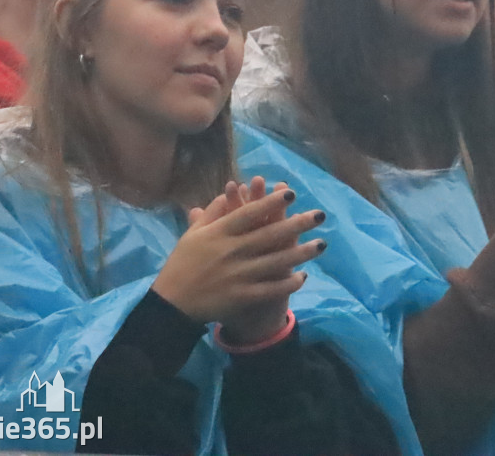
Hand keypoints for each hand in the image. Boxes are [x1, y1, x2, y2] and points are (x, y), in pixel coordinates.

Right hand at [152, 177, 325, 343]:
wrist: (172, 304)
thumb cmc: (182, 264)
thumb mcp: (192, 234)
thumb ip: (211, 213)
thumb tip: (228, 191)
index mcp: (218, 233)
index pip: (249, 213)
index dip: (270, 202)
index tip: (291, 192)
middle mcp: (231, 251)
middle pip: (269, 234)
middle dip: (297, 224)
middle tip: (320, 215)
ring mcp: (238, 275)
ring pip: (276, 261)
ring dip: (301, 253)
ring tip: (322, 244)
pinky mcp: (242, 296)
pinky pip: (271, 288)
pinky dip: (288, 283)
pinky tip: (303, 276)